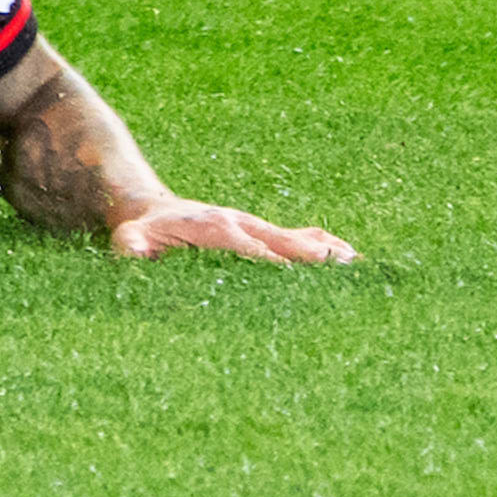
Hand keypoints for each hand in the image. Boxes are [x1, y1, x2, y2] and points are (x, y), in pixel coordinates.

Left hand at [106, 195, 355, 265]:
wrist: (147, 206)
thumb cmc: (141, 231)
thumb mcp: (130, 240)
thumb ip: (132, 247)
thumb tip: (133, 252)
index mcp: (218, 230)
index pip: (257, 254)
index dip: (281, 270)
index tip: (306, 290)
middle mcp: (245, 225)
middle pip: (290, 246)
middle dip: (319, 263)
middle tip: (354, 282)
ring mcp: (258, 226)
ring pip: (303, 240)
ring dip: (332, 254)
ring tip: (367, 272)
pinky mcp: (264, 231)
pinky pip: (303, 237)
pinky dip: (329, 247)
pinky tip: (356, 262)